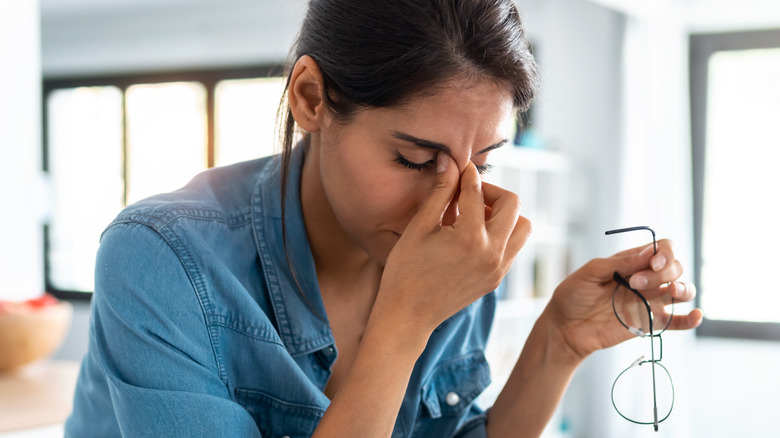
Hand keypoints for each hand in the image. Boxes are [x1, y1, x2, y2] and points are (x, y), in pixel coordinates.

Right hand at [373, 153, 531, 335]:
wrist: (408, 315)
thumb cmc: (405, 271)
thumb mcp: (419, 227)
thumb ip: (440, 192)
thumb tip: (450, 161)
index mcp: (470, 237)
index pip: (477, 191)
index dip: (466, 174)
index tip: (458, 167)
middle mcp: (492, 253)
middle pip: (513, 204)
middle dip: (491, 191)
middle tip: (468, 193)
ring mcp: (498, 268)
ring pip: (522, 226)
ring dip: (504, 214)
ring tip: (475, 215)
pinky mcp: (497, 279)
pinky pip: (513, 247)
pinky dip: (501, 233)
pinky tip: (474, 234)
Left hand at [545, 240, 702, 358]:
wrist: (565, 327)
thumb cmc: (573, 295)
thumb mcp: (590, 273)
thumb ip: (619, 263)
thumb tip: (649, 253)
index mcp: (632, 261)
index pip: (663, 249)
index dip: (664, 253)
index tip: (652, 263)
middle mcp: (646, 279)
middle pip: (675, 268)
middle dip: (662, 272)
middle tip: (635, 283)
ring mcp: (650, 301)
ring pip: (682, 290)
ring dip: (683, 288)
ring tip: (671, 291)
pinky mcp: (650, 323)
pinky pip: (678, 321)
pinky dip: (691, 319)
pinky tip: (695, 315)